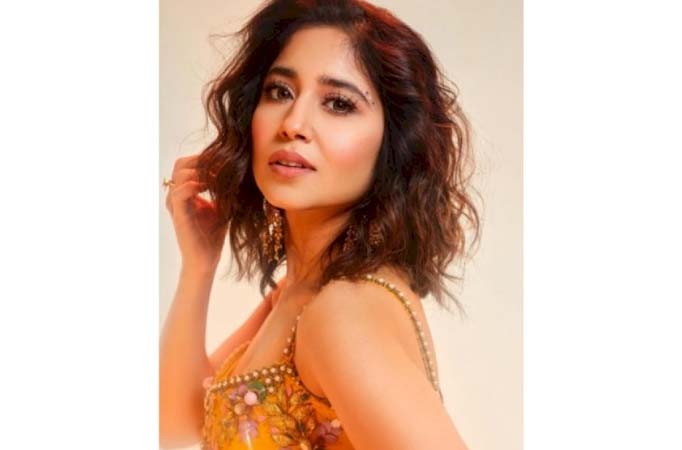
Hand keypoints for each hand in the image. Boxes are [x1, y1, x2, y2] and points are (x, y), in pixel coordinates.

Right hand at [165, 154, 227, 273]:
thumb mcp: (221, 206)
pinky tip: (209, 187)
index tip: (226, 162)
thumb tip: (237, 172)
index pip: (188, 164)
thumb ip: (222, 189)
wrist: (206, 259)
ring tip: (218, 178)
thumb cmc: (212, 234)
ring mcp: (175, 205)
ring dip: (202, 172)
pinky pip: (180, 193)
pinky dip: (195, 185)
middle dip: (202, 160)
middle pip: (181, 164)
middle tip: (221, 166)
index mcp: (184, 192)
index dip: (205, 159)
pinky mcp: (179, 216)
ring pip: (180, 174)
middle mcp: (176, 196)